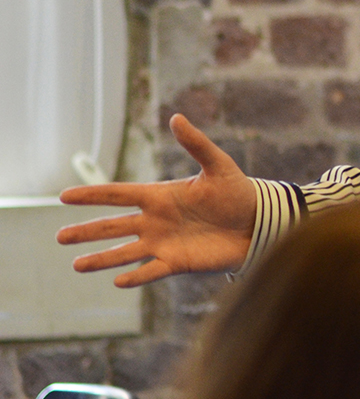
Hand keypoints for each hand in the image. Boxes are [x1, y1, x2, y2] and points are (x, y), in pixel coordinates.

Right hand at [56, 114, 256, 286]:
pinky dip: (135, 277)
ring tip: (76, 265)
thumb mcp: (218, 165)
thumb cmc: (238, 192)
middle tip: (60, 237)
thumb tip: (177, 117)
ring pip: (124, 252)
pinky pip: (151, 271)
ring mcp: (164, 243)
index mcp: (161, 196)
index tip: (63, 196)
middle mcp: (155, 221)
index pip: (119, 194)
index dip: (92, 195)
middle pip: (113, 226)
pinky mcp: (177, 262)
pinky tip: (118, 281)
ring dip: (101, 259)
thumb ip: (196, 144)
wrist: (259, 222)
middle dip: (87, 232)